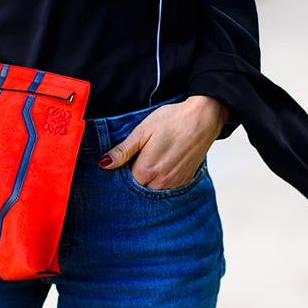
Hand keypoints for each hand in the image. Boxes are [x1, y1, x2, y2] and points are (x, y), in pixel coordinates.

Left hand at [97, 96, 227, 189]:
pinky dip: (161, 179)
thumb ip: (123, 150)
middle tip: (138, 157)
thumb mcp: (142, 131)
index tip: (123, 160)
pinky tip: (163, 163)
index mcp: (147, 170)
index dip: (121, 172)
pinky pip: (167, 187)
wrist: (204, 118)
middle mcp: (161, 182)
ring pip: (153, 189)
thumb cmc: (172, 120)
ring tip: (152, 158)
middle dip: (134, 177)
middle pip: (139, 188)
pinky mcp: (185, 181)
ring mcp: (174, 184)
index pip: (124, 182)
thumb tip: (103, 164)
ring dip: (148, 180)